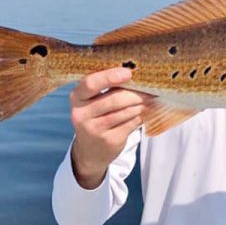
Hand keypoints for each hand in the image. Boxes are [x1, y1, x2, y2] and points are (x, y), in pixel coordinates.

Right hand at [69, 67, 151, 188]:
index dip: (110, 77)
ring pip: (126, 111)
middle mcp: (81, 114)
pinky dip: (140, 116)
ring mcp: (95, 130)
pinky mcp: (109, 141)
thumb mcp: (93, 101)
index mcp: (77, 97)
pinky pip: (132, 123)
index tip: (128, 73)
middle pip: (115, 99)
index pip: (91, 84)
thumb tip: (138, 76)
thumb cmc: (97, 116)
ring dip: (140, 105)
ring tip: (145, 101)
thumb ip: (108, 87)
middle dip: (135, 94)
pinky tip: (141, 114)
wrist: (90, 150)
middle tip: (148, 91)